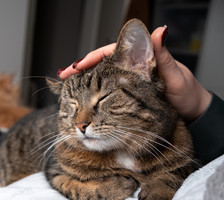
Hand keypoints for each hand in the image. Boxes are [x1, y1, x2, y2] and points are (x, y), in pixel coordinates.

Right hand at [58, 26, 211, 121]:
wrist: (189, 112)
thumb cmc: (185, 94)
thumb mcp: (174, 77)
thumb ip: (162, 56)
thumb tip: (158, 32)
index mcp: (138, 59)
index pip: (108, 53)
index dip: (89, 60)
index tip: (75, 68)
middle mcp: (128, 68)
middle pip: (97, 65)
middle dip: (78, 70)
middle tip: (63, 77)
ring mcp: (124, 82)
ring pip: (97, 79)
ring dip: (80, 83)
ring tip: (66, 87)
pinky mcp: (123, 96)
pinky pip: (102, 93)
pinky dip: (89, 95)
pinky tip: (79, 97)